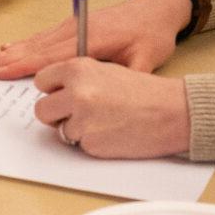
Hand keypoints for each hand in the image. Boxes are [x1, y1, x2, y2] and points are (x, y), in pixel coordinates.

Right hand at [0, 0, 189, 79]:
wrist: (156, 10)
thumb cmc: (152, 34)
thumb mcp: (148, 60)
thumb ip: (128, 78)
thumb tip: (113, 98)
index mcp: (92, 38)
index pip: (52, 55)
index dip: (24, 65)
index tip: (1, 72)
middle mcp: (76, 29)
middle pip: (35, 48)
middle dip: (6, 60)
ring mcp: (71, 26)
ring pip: (34, 41)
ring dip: (9, 52)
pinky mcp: (71, 26)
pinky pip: (42, 37)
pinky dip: (22, 44)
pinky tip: (8, 48)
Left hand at [32, 60, 191, 159]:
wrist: (173, 111)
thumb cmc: (144, 91)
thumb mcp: (106, 71)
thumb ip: (78, 79)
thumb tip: (55, 93)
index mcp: (78, 69)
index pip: (42, 81)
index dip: (52, 90)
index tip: (60, 94)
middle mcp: (76, 92)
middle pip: (42, 109)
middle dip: (56, 114)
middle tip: (75, 114)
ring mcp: (82, 119)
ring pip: (60, 130)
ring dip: (76, 129)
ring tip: (104, 121)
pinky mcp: (91, 143)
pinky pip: (79, 145)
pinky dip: (92, 142)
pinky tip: (112, 132)